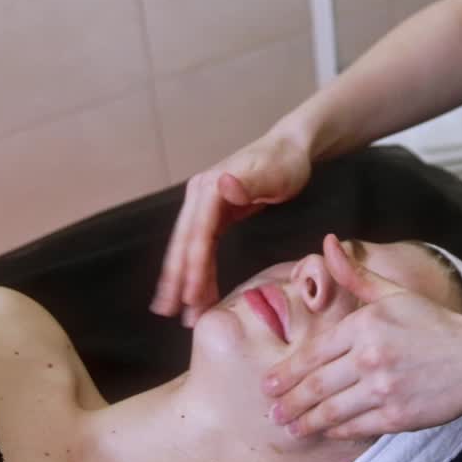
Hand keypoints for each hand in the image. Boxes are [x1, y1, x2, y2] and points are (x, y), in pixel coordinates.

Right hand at [152, 134, 311, 324]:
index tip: (189, 296)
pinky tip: (197, 292)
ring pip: (189, 247)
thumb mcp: (274, 173)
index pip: (197, 233)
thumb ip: (249, 181)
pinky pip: (202, 246)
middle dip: (176, 279)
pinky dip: (198, 269)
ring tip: (180, 314)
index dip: (192, 266)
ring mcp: (205, 204)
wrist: (292, 147)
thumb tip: (221, 183)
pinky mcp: (214, 213)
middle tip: (170, 313)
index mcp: (210, 187)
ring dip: (184, 280)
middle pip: (184, 242)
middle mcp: (200, 195)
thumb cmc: (286, 161)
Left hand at [264, 234, 461, 438]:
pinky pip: (356, 426)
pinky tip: (325, 432)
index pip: (314, 353)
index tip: (268, 384)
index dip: (288, 372)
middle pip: (316, 385)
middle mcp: (371, 357)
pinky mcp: (397, 416)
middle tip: (272, 412)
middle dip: (290, 402)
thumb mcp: (394, 293)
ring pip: (331, 410)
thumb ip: (356, 274)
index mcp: (366, 324)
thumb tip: (328, 244)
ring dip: (306, 422)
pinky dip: (336, 431)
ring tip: (290, 428)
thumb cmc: (433, 323)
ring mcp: (384, 389)